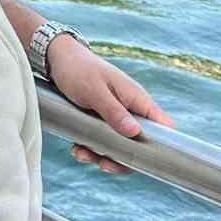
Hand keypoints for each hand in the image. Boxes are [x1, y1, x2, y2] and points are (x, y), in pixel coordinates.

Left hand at [48, 35, 174, 174]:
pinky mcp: (100, 120)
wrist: (55, 57)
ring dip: (101, 155)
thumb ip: (114, 111)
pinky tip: (76, 148)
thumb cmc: (77, 68)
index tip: (148, 162)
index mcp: (136, 99)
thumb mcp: (94, 91)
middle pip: (139, 144)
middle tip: (103, 163)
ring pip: (118, 146)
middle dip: (122, 158)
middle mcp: (129, 109)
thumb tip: (136, 133)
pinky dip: (90, 148)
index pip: (163, 125)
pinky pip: (101, 141)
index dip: (164, 145)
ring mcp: (115, 115)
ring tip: (81, 153)